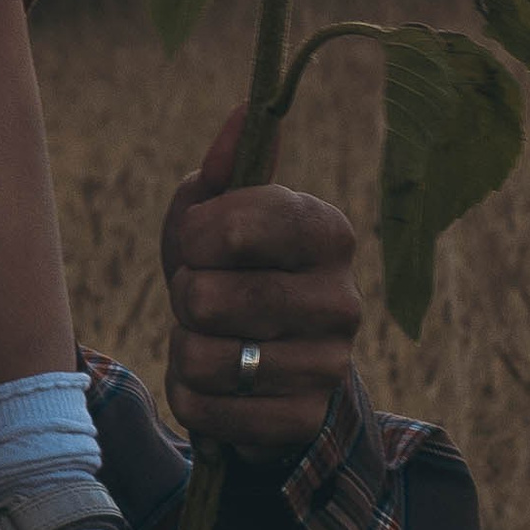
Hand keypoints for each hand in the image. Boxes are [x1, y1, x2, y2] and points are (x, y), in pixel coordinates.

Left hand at [161, 111, 363, 463]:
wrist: (267, 371)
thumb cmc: (232, 274)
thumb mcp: (216, 217)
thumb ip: (225, 168)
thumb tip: (245, 109)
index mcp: (328, 231)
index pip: (240, 222)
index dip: (196, 236)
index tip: (200, 244)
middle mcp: (343, 298)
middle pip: (208, 297)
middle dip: (186, 299)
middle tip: (207, 301)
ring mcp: (330, 365)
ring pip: (204, 357)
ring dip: (185, 351)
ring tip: (213, 343)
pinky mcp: (303, 420)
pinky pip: (206, 409)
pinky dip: (192, 398)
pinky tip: (220, 386)